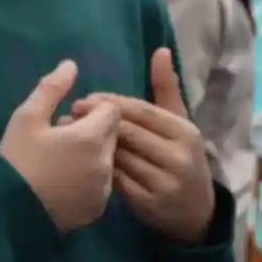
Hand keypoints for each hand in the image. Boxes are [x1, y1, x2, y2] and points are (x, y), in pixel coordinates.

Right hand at [1, 59, 119, 231]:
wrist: (6, 213)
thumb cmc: (16, 160)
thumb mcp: (26, 117)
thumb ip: (51, 88)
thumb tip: (71, 64)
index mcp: (91, 137)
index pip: (111, 110)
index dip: (92, 109)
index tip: (67, 116)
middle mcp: (105, 162)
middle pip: (112, 135)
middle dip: (92, 130)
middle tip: (61, 137)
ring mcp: (103, 188)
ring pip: (107, 160)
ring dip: (91, 154)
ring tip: (60, 160)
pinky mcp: (97, 209)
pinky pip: (101, 185)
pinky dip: (88, 178)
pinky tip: (63, 182)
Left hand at [71, 49, 213, 242]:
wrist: (195, 212)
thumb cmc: (181, 157)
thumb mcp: (180, 123)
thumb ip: (166, 88)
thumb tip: (161, 50)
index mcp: (185, 131)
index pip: (141, 111)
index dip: (110, 104)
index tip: (84, 99)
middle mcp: (178, 156)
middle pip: (128, 133)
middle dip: (95, 123)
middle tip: (69, 116)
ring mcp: (164, 182)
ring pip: (119, 157)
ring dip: (91, 147)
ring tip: (66, 138)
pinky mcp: (148, 203)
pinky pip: (116, 182)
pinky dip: (98, 171)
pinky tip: (80, 163)